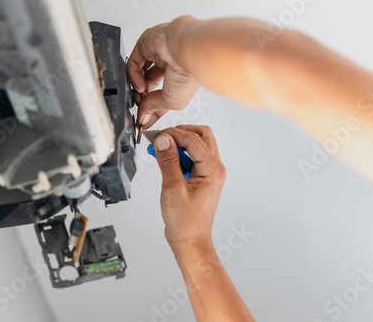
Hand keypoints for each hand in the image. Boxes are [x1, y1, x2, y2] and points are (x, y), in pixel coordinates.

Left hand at [128, 17, 200, 128]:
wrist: (187, 51)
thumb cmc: (189, 74)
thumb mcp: (172, 101)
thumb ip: (154, 107)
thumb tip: (143, 116)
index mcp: (180, 77)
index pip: (161, 94)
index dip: (152, 108)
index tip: (144, 120)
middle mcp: (169, 64)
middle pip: (148, 83)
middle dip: (142, 97)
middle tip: (139, 109)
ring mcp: (157, 52)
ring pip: (139, 72)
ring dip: (137, 87)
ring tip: (139, 97)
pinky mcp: (146, 43)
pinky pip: (134, 62)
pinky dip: (133, 76)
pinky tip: (138, 86)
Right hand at [152, 125, 225, 248]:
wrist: (190, 240)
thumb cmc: (186, 222)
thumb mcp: (173, 188)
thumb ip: (168, 161)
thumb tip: (163, 139)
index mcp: (213, 170)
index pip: (193, 139)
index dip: (173, 134)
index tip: (156, 135)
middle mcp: (215, 168)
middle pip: (202, 135)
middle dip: (180, 132)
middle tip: (162, 137)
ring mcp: (210, 173)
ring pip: (198, 145)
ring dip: (180, 143)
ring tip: (161, 149)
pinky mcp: (202, 177)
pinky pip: (193, 157)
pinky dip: (180, 154)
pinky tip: (166, 160)